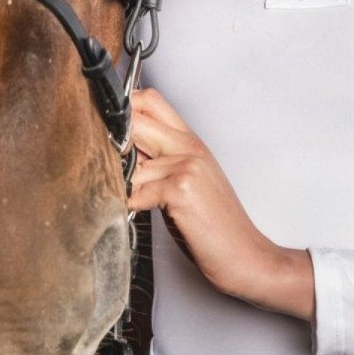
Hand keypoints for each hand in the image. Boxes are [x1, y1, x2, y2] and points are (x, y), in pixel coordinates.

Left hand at [126, 87, 315, 318]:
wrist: (244, 254)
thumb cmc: (216, 223)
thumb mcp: (192, 178)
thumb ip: (161, 158)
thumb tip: (122, 150)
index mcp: (190, 141)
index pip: (150, 100)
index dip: (125, 109)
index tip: (110, 127)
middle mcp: (188, 146)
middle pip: (136, 119)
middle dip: (115, 141)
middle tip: (109, 163)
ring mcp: (185, 166)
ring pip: (130, 163)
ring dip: (123, 184)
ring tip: (133, 200)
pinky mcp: (179, 189)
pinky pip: (136, 192)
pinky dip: (131, 206)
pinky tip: (140, 214)